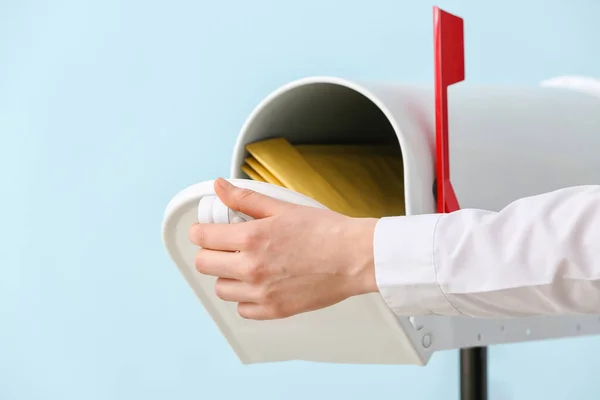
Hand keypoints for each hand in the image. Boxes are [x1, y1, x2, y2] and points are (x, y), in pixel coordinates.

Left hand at [188, 178, 378, 319]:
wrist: (355, 257)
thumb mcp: (282, 207)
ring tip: (243, 266)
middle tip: (223, 247)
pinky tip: (258, 284)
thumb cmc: (326, 231)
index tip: (203, 231)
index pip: (203, 238)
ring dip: (226, 276)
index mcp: (252, 238)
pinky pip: (242, 309)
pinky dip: (245, 298)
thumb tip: (220, 187)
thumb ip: (245, 198)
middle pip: (204, 265)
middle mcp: (252, 268)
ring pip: (221, 289)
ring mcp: (262, 292)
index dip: (199, 232)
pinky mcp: (275, 310)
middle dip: (209, 253)